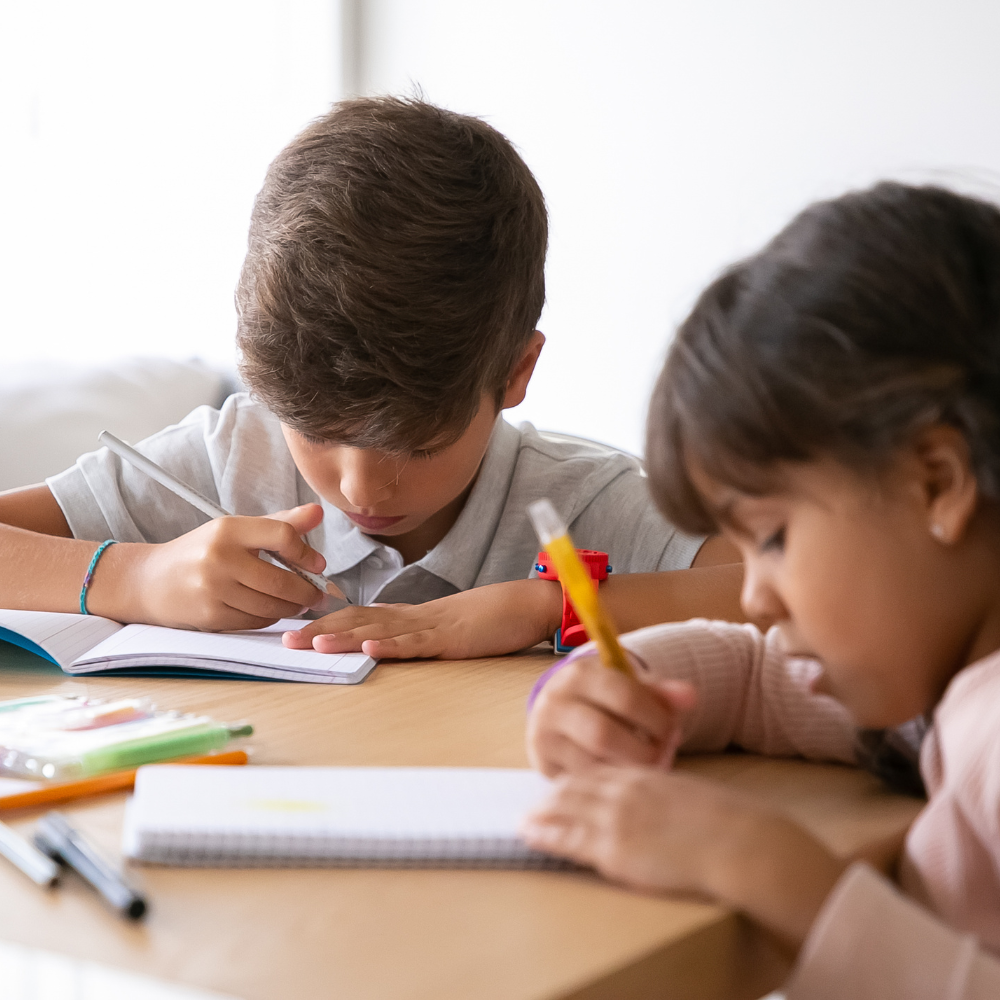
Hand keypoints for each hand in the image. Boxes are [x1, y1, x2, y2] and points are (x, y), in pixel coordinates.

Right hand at [94, 504, 328, 630]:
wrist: (152, 581)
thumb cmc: (203, 552)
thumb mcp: (237, 530)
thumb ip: (280, 523)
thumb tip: (319, 513)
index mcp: (228, 529)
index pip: (282, 535)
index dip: (306, 553)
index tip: (317, 564)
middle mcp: (219, 557)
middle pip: (282, 580)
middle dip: (308, 591)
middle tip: (319, 594)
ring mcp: (213, 589)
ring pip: (271, 605)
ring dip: (293, 608)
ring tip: (300, 603)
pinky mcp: (210, 616)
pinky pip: (255, 621)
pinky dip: (270, 617)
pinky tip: (272, 610)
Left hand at [282, 578, 563, 659]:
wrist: (523, 604)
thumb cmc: (485, 619)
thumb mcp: (440, 631)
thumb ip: (412, 636)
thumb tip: (381, 645)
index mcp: (406, 617)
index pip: (357, 617)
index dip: (324, 623)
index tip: (292, 632)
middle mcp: (411, 617)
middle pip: (358, 620)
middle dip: (320, 629)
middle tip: (285, 640)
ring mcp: (430, 626)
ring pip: (381, 630)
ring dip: (346, 636)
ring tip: (314, 643)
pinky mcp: (452, 638)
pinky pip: (419, 641)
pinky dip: (394, 644)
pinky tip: (372, 647)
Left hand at [521, 765, 844, 948]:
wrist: (740, 842)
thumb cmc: (731, 826)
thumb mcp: (695, 799)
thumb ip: (672, 799)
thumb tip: (670, 810)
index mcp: (648, 777)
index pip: (603, 772)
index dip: (580, 780)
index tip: (566, 784)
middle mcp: (627, 791)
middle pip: (578, 787)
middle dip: (554, 794)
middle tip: (536, 800)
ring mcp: (617, 818)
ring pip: (567, 808)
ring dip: (543, 812)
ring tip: (525, 817)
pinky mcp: (614, 847)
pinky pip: (568, 837)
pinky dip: (545, 834)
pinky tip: (530, 833)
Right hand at [526, 652, 696, 775]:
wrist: (561, 710)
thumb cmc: (603, 697)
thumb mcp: (629, 685)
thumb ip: (660, 693)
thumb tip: (690, 696)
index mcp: (579, 674)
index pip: (624, 696)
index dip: (655, 717)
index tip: (670, 729)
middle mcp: (554, 702)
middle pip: (603, 735)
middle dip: (641, 750)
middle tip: (661, 753)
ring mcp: (544, 735)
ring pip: (591, 764)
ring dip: (627, 770)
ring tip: (646, 765)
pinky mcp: (543, 763)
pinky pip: (583, 782)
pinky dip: (609, 782)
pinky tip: (626, 776)